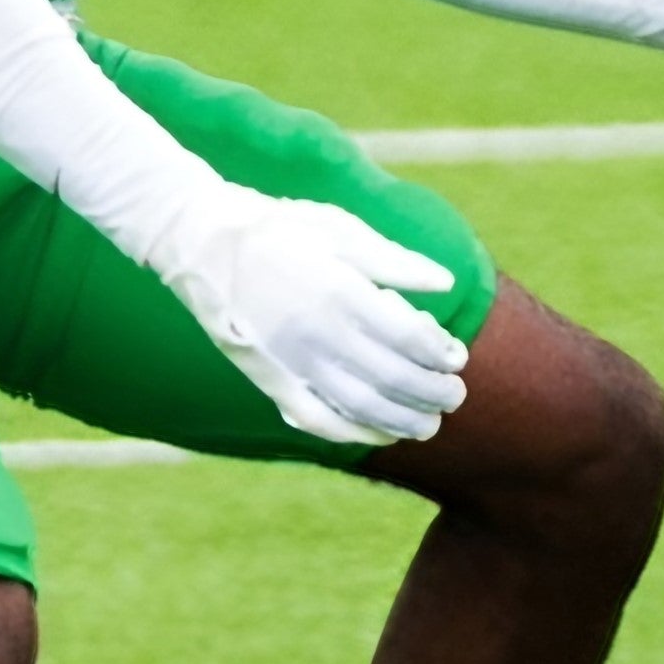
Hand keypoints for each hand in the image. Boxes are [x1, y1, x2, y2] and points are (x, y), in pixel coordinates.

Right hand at [149, 181, 468, 445]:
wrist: (206, 244)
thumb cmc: (280, 228)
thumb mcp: (340, 230)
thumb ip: (395, 261)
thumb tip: (445, 283)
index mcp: (343, 292)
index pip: (409, 338)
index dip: (440, 353)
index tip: (457, 356)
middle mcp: (321, 334)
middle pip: (393, 378)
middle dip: (432, 392)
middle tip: (456, 396)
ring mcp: (295, 362)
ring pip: (362, 407)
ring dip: (403, 421)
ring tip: (429, 424)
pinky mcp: (271, 380)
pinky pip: (319, 420)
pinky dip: (354, 434)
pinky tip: (379, 434)